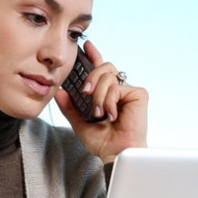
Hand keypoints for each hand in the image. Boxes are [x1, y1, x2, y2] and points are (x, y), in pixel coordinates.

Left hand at [55, 40, 148, 163]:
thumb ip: (69, 106)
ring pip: (107, 77)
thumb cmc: (101, 140)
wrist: (114, 152)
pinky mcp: (138, 93)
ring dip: (98, 97)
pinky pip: (117, 87)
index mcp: (105, 94)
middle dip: (91, 77)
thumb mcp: (78, 121)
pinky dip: (109, 101)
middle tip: (85, 92)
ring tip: (99, 113)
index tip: (87, 45)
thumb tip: (59, 91)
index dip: (94, 56)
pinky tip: (112, 115)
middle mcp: (118, 89)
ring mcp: (129, 91)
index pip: (100, 70)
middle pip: (103, 67)